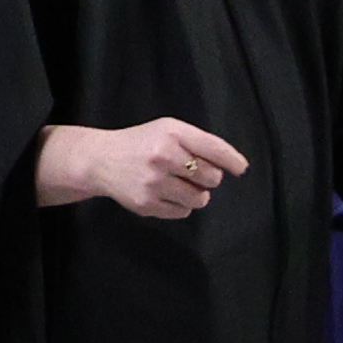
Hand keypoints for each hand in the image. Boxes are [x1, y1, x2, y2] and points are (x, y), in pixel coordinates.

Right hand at [34, 117, 249, 216]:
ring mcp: (154, 183)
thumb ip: (198, 143)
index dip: (232, 161)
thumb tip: (234, 166)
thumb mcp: (167, 130)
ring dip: (196, 193)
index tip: (241, 169)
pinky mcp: (147, 204)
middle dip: (208, 177)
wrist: (101, 160)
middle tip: (192, 172)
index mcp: (172, 133)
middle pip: (212, 177)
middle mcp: (163, 156)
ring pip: (200, 198)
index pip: (214, 149)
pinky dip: (180, 205)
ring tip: (180, 184)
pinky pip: (183, 212)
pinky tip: (165, 193)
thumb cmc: (142, 143)